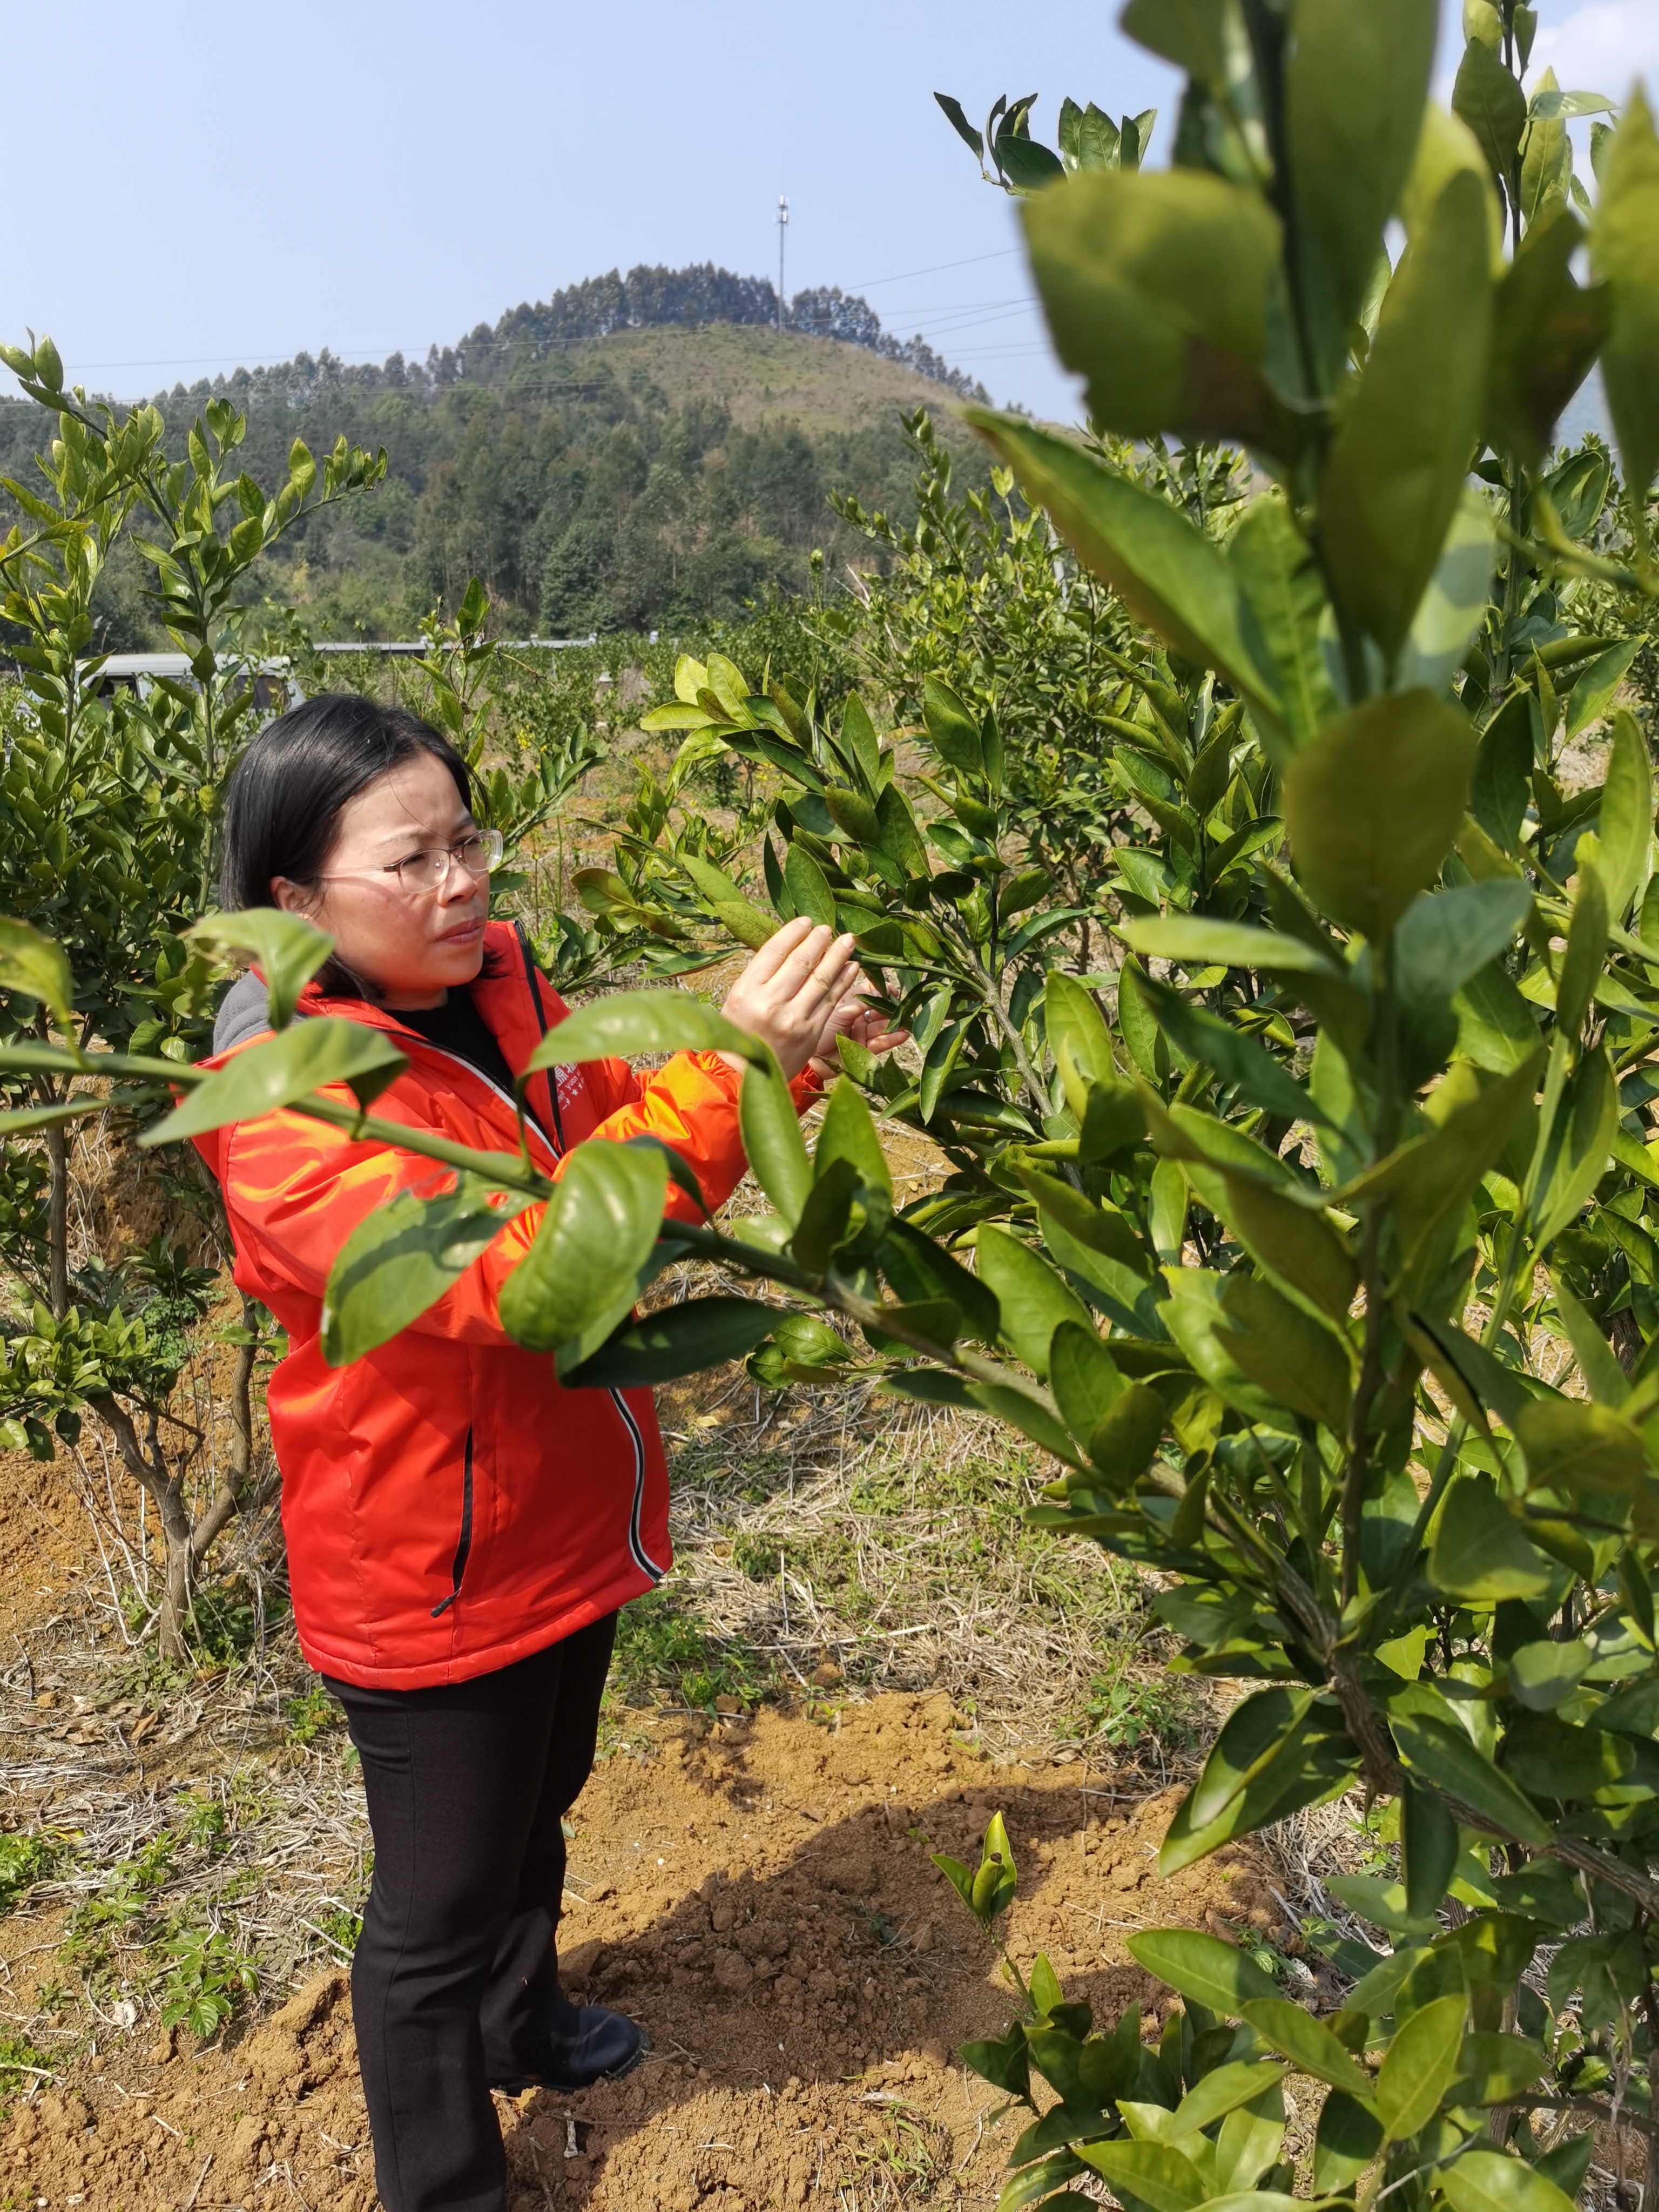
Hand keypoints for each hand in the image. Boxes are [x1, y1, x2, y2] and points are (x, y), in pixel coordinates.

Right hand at [720, 918, 899, 1082]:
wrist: (744, 1074)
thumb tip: (791, 945)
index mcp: (747, 990)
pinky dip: (843, 981)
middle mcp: (770, 1002)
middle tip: (828, 928)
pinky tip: (851, 967)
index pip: (774, 951)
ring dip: (837, 956)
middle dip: (818, 941)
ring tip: (847, 941)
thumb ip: (762, 974)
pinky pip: (831, 999)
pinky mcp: (811, 1032)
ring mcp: (793, 1018)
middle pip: (800, 961)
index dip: (793, 932)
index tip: (805, 921)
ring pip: (820, 978)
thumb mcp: (739, 998)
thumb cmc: (741, 1031)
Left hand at [806, 989, 908, 1085]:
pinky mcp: (865, 1049)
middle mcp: (856, 1016)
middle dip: (891, 1009)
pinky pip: (881, 1042)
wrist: (811, 1062)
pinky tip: (903, 1035)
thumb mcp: (837, 1013)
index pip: (868, 991)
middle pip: (879, 1009)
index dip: (881, 990)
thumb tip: (879, 991)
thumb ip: (858, 1003)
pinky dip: (892, 1039)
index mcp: (847, 1002)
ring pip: (882, 1026)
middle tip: (904, 1009)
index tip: (892, 992)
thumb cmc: (818, 1031)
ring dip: (895, 1024)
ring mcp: (861, 1032)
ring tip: (907, 1023)